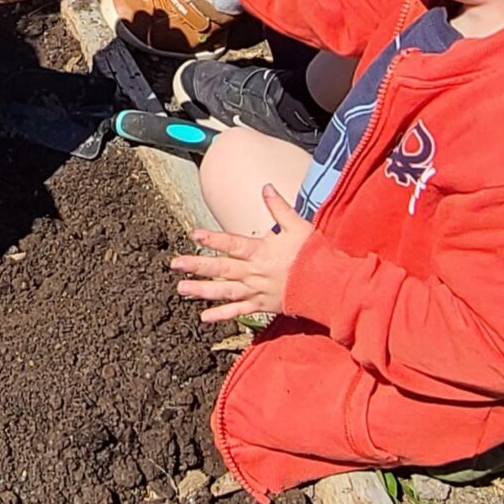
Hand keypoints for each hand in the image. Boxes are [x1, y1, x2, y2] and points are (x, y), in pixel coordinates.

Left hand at [170, 187, 313, 322]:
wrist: (329, 286)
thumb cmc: (313, 254)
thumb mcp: (298, 226)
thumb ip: (279, 207)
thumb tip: (266, 187)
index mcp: (261, 252)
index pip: (232, 243)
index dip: (212, 239)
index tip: (194, 234)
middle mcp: (255, 273)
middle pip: (221, 268)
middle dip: (196, 265)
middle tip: (174, 264)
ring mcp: (257, 291)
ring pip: (225, 291)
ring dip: (202, 290)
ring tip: (182, 289)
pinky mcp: (263, 305)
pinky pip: (239, 311)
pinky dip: (222, 315)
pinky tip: (204, 317)